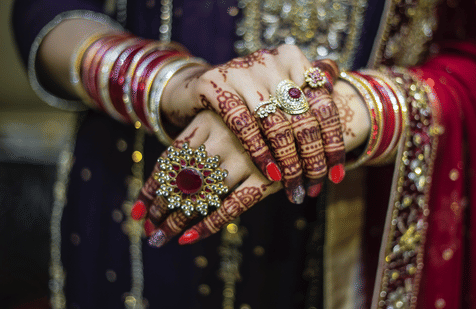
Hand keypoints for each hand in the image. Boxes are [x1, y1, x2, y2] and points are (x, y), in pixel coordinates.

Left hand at [132, 79, 369, 246]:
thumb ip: (204, 134)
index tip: (140, 210)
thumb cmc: (264, 113)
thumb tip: (171, 167)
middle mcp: (223, 138)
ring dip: (177, 219)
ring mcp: (244, 158)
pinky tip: (189, 238)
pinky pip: (232, 206)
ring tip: (160, 238)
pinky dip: (208, 224)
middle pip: (182, 180)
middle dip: (162, 208)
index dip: (154, 186)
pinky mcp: (266, 177)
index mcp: (209, 119)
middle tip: (148, 230)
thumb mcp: (230, 114)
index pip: (171, 157)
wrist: (313, 108)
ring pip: (202, 194)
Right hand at [161, 45, 345, 202]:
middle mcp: (270, 61)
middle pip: (303, 118)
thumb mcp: (279, 91)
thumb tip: (338, 131)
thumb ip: (307, 100)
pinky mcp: (215, 84)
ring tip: (294, 188)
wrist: (196, 85)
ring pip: (277, 126)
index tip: (337, 173)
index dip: (333, 142)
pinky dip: (260, 152)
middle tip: (316, 185)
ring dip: (289, 163)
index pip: (324, 104)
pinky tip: (271, 174)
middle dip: (313, 158)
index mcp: (293, 59)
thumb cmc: (248, 96)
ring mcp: (242, 71)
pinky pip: (244, 126)